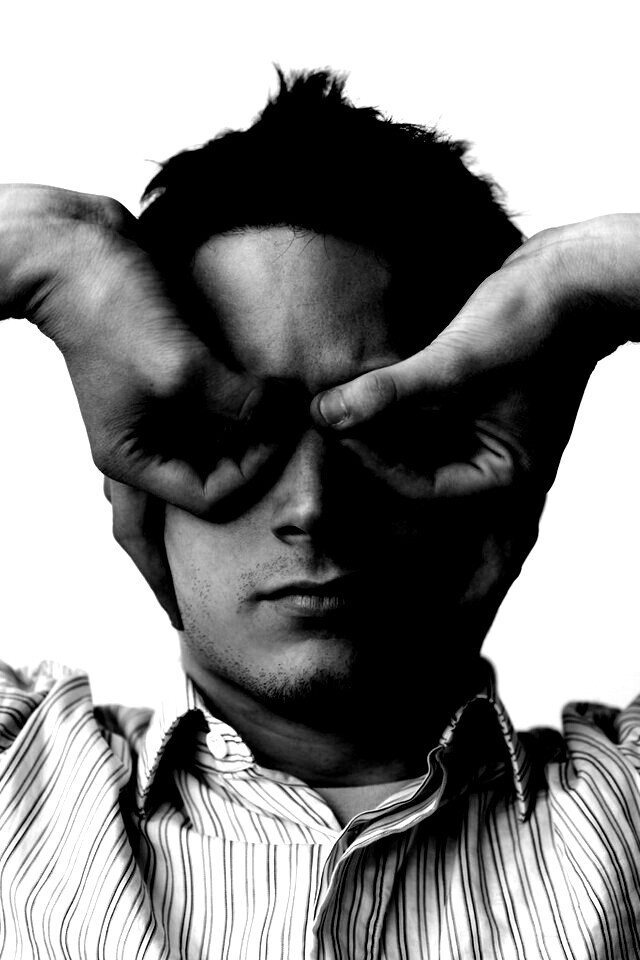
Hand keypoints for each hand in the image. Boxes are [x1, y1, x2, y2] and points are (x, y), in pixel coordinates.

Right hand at [0, 184, 290, 512]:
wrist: (82, 249)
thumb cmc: (110, 309)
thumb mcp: (180, 367)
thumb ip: (237, 402)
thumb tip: (288, 414)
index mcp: (131, 458)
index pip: (208, 497)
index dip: (253, 471)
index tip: (282, 430)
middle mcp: (146, 441)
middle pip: (213, 478)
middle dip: (255, 461)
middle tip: (292, 433)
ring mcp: (160, 411)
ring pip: (219, 444)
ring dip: (254, 431)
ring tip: (287, 412)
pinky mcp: (175, 379)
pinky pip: (218, 407)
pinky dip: (245, 402)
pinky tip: (272, 389)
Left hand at [310, 215, 639, 501]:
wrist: (570, 271)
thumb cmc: (531, 323)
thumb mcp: (456, 365)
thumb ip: (391, 393)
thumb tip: (327, 414)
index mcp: (502, 471)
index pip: (425, 488)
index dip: (376, 463)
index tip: (338, 431)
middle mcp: (490, 455)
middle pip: (415, 465)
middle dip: (372, 442)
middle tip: (327, 416)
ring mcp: (479, 425)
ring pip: (413, 437)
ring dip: (377, 419)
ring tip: (337, 398)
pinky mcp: (467, 395)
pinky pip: (420, 409)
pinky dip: (393, 398)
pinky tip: (361, 383)